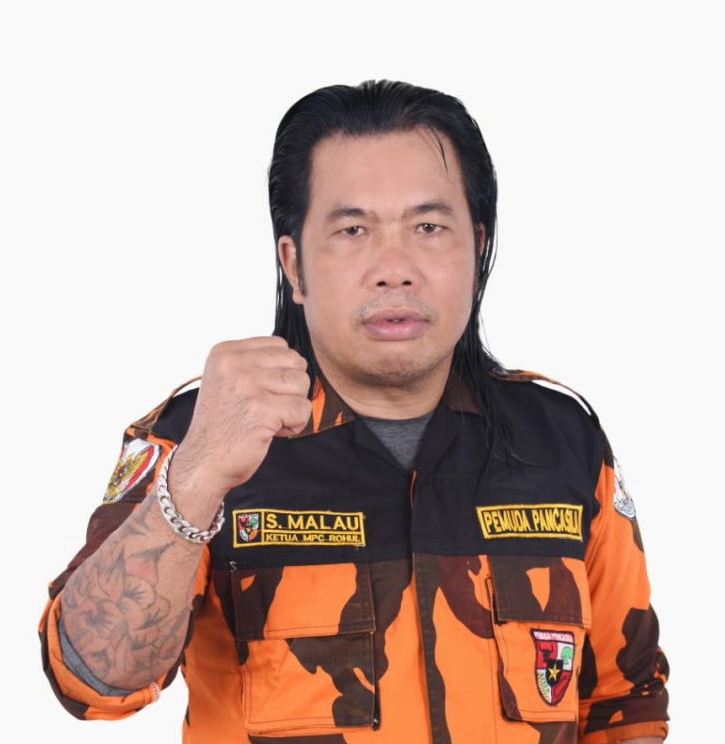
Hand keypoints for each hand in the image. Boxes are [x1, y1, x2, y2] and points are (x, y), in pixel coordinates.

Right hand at [170, 337, 310, 494]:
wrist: (203, 462)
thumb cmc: (223, 425)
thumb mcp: (228, 381)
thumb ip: (256, 364)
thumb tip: (298, 360)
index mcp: (225, 352)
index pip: (279, 345)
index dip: (281, 371)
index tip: (261, 393)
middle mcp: (233, 363)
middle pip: (294, 362)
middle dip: (291, 388)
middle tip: (269, 408)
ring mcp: (247, 385)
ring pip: (302, 383)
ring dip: (293, 406)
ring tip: (270, 420)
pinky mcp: (261, 409)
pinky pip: (302, 409)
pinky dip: (295, 424)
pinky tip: (272, 431)